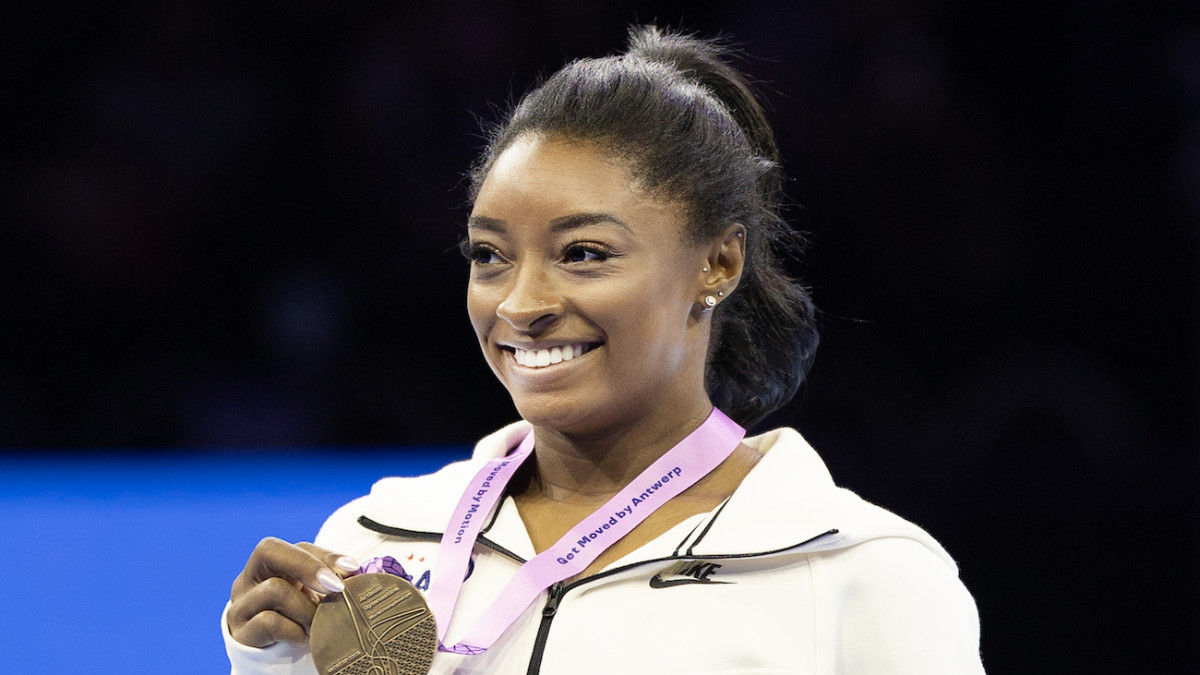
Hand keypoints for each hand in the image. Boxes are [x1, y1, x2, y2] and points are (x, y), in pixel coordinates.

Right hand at [227, 537, 358, 647]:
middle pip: (269, 550)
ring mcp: (240, 605)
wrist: (271, 660)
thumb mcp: (311, 598)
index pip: (295, 545)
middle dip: (307, 565)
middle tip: (335, 588)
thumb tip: (354, 572)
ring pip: (274, 588)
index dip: (325, 554)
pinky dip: (295, 630)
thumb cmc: (297, 622)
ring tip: (319, 625)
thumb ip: (327, 581)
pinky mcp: (241, 632)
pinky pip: (270, 621)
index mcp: (268, 566)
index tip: (352, 568)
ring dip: (306, 609)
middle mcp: (247, 580)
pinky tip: (305, 639)